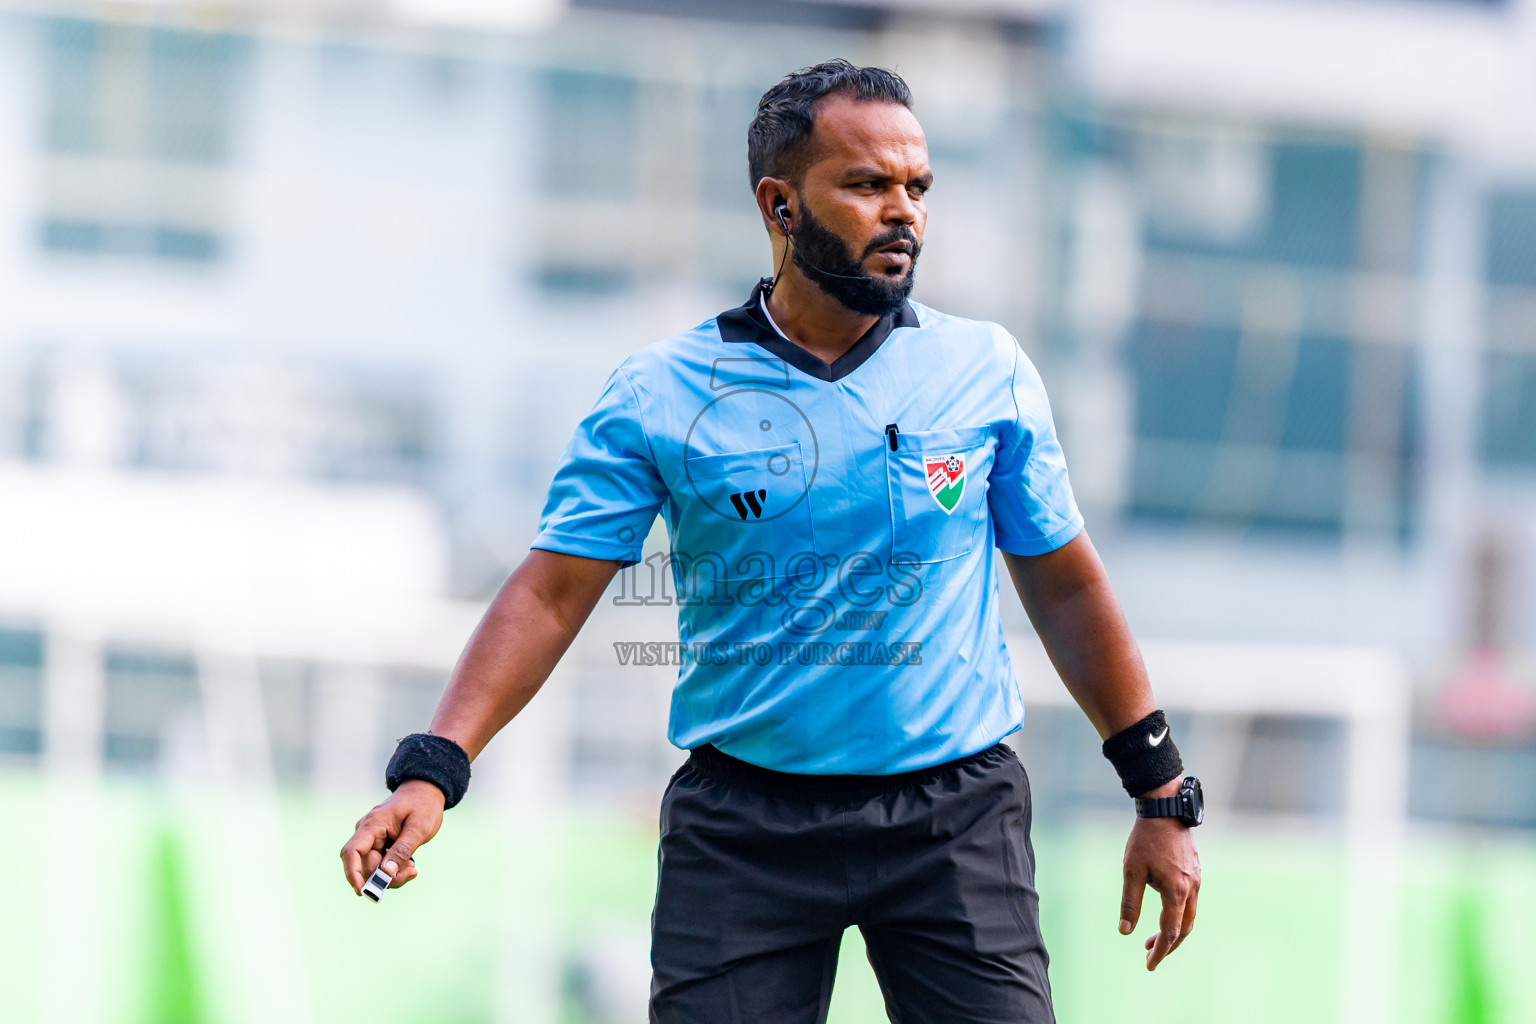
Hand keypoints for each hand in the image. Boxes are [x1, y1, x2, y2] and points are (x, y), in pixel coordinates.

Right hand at [340, 780, 445, 894]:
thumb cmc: (423, 806)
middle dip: (385, 878)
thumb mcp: (419, 828)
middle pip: (365, 865)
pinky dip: (393, 869)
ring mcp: (372, 838)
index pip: (352, 851)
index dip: (352, 873)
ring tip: (413, 867)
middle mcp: (367, 832)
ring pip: (373, 868)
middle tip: (411, 873)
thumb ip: (403, 850)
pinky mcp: (378, 844)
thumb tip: (386, 873)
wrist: (426, 791)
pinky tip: (409, 864)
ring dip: (392, 875)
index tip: (362, 890)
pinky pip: (380, 864)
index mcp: (373, 824)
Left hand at [1119, 803, 1199, 970]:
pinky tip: (1163, 912)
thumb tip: (1124, 931)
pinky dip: (1177, 914)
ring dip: (1172, 930)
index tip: (1149, 964)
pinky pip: (1190, 902)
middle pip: (1183, 928)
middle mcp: (1191, 888)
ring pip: (1189, 916)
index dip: (1160, 951)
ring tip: (1151, 937)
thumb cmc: (1145, 840)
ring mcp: (1196, 880)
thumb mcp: (1131, 871)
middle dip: (1167, 945)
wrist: (1165, 810)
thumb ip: (1130, 903)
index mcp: (1176, 892)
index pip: (1170, 932)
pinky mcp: (1194, 872)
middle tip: (1148, 954)